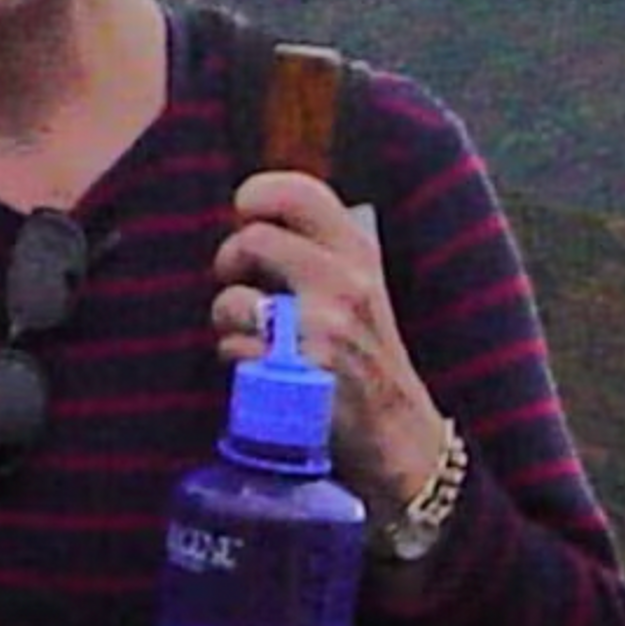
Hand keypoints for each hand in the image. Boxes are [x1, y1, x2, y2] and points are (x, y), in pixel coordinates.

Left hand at [210, 171, 450, 510]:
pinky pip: (233, 349)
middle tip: (236, 280)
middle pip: (251, 238)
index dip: (256, 193)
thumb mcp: (357, 288)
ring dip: (226, 320)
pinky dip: (235, 361)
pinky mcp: (300, 371)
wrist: (398, 434)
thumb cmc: (364, 357)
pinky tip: (260, 372)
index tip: (244, 212)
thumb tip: (248, 219)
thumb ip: (315, 251)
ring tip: (252, 335)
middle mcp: (344, 282)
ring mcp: (324, 327)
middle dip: (228, 261)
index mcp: (358, 254)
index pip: (302, 192)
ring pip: (232, 299)